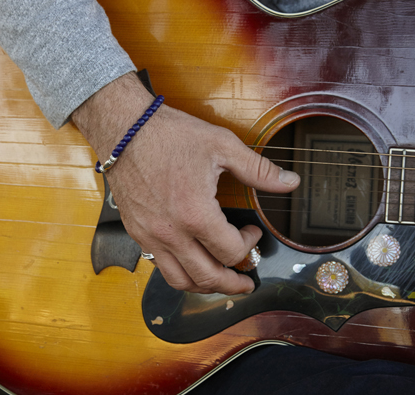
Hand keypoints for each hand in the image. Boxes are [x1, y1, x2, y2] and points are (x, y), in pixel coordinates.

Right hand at [72, 73, 299, 294]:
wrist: (124, 129)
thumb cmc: (169, 134)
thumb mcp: (221, 146)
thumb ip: (258, 170)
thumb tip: (290, 181)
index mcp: (196, 214)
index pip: (231, 251)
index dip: (249, 244)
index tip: (252, 231)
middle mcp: (171, 233)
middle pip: (207, 277)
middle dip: (233, 284)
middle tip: (246, 283)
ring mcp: (150, 236)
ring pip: (180, 280)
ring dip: (204, 285)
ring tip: (219, 280)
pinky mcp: (137, 232)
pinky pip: (159, 266)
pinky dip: (179, 271)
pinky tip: (189, 261)